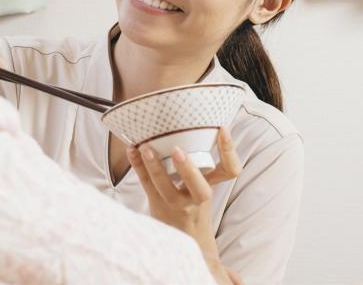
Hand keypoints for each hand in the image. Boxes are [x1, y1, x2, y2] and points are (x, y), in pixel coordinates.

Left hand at [128, 127, 242, 281]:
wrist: (185, 239)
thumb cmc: (194, 204)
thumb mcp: (203, 184)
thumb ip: (200, 162)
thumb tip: (192, 123)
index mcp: (212, 186)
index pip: (230, 171)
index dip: (229, 151)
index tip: (222, 129)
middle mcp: (196, 199)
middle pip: (200, 189)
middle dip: (189, 170)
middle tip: (178, 150)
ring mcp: (176, 205)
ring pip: (166, 189)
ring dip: (155, 167)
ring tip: (145, 148)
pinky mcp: (156, 205)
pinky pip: (146, 185)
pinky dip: (137, 166)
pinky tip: (131, 150)